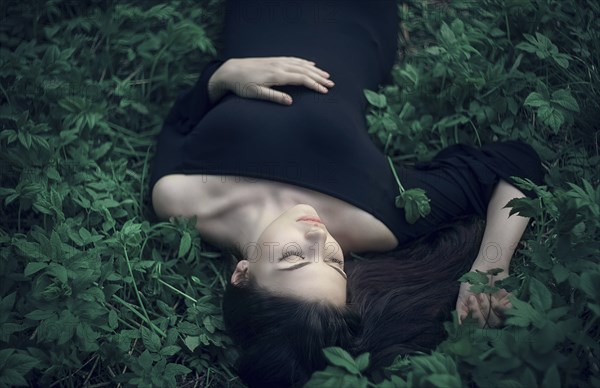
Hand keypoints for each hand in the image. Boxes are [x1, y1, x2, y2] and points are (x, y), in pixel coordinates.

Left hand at [208, 56, 333, 104]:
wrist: (231, 70)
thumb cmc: (242, 85)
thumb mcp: (256, 94)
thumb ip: (274, 97)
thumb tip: (290, 102)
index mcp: (277, 76)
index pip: (301, 79)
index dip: (315, 85)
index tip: (325, 91)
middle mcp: (279, 66)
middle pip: (304, 71)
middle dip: (319, 77)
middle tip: (332, 84)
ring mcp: (277, 62)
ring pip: (301, 64)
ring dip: (315, 70)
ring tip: (326, 75)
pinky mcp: (274, 60)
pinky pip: (293, 60)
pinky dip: (304, 62)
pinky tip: (310, 64)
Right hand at [455, 270, 512, 327]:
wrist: (485, 267)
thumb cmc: (473, 282)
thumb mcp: (463, 298)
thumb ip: (461, 313)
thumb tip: (460, 328)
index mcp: (479, 317)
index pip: (476, 328)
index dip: (471, 323)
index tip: (465, 314)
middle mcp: (490, 317)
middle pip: (486, 327)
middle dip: (477, 314)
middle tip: (473, 298)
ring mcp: (501, 312)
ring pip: (495, 322)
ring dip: (486, 308)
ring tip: (481, 295)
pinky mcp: (511, 306)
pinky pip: (506, 314)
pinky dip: (498, 307)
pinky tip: (492, 299)